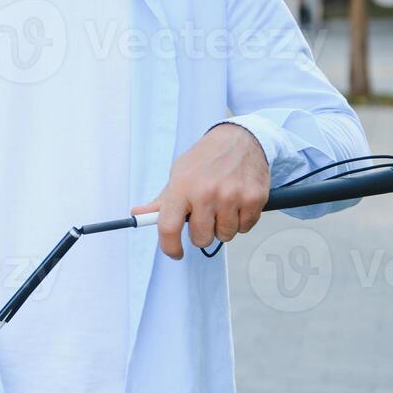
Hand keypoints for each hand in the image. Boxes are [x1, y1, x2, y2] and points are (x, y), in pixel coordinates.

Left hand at [132, 123, 269, 259]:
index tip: (175, 252)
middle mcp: (206, 193)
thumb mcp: (178, 174)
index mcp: (182, 187)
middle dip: (201, 233)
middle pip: (201, 239)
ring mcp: (232, 196)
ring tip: (222, 206)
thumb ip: (161, 201)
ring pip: (224, 236)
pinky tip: (237, 203)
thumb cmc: (205, 159)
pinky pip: (245, 228)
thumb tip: (137, 215)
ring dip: (222, 227)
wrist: (240, 139)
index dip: (169, 247)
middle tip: (204, 216)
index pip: (169, 227)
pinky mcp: (254, 199)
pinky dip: (241, 221)